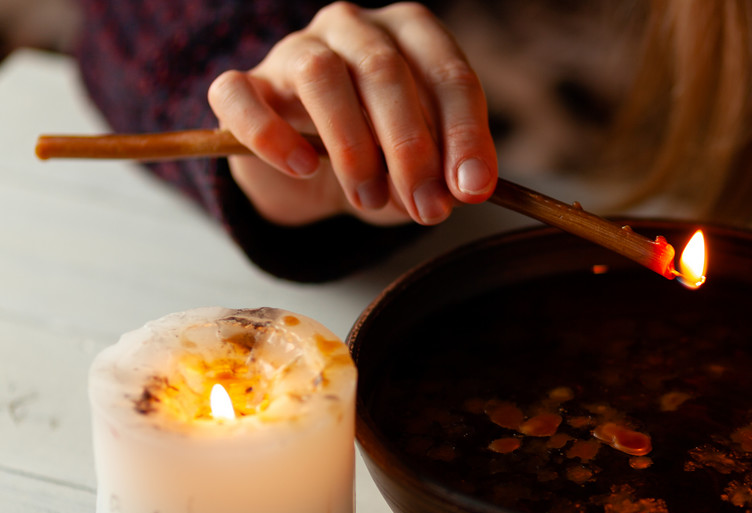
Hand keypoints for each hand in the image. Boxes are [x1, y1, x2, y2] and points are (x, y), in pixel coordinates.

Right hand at [207, 2, 495, 225]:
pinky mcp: (244, 84)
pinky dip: (272, 135)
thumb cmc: (382, 156)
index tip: (472, 188)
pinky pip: (242, 95)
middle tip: (426, 206)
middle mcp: (354, 28)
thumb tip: (457, 191)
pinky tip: (303, 167)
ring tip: (369, 199)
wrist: (311, 172)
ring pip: (321, 74)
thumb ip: (442, 173)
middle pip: (385, 71)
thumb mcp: (422, 167)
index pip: (447, 73)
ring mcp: (294, 48)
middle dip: (412, 148)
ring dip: (353, 147)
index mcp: (411, 36)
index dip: (464, 133)